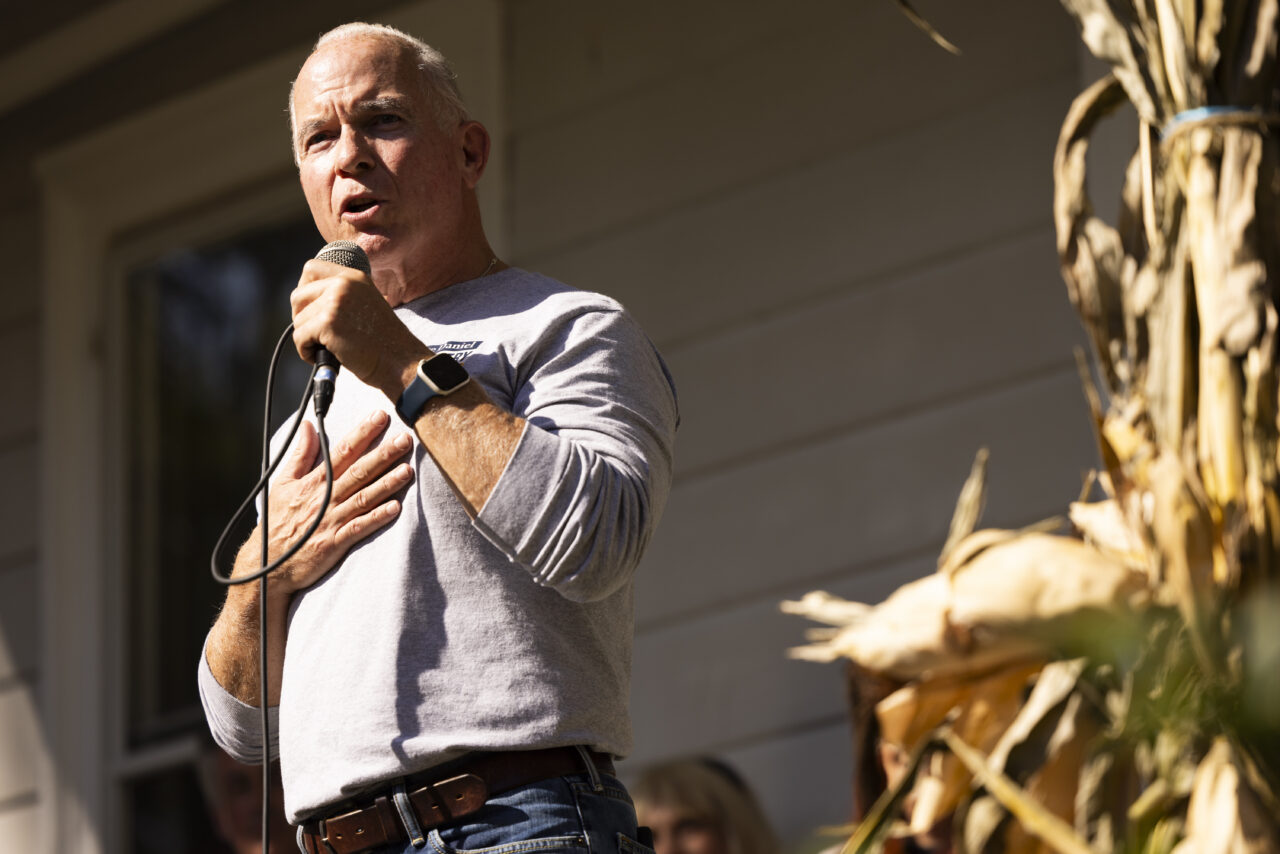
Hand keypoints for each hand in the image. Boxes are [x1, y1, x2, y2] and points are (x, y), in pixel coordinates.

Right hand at [243, 409, 413, 595]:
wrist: (266, 563)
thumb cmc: (277, 521)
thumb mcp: (283, 483)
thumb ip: (300, 454)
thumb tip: (307, 425)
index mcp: (314, 481)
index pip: (342, 451)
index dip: (362, 433)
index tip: (381, 416)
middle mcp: (325, 498)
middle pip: (358, 471)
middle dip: (383, 454)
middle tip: (406, 439)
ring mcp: (331, 520)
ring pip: (363, 497)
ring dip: (386, 484)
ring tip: (408, 470)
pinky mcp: (335, 543)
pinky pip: (359, 528)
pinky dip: (376, 518)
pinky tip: (396, 508)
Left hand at [290, 260, 428, 399]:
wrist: (400, 361)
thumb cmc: (383, 341)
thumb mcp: (366, 303)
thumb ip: (342, 295)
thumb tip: (308, 301)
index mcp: (354, 277)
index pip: (311, 268)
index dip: (305, 290)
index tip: (311, 309)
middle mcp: (343, 284)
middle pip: (298, 296)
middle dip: (302, 318)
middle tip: (319, 334)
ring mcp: (335, 302)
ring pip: (298, 320)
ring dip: (308, 338)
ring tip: (329, 347)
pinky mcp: (328, 323)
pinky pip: (299, 337)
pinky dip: (307, 352)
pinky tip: (326, 356)